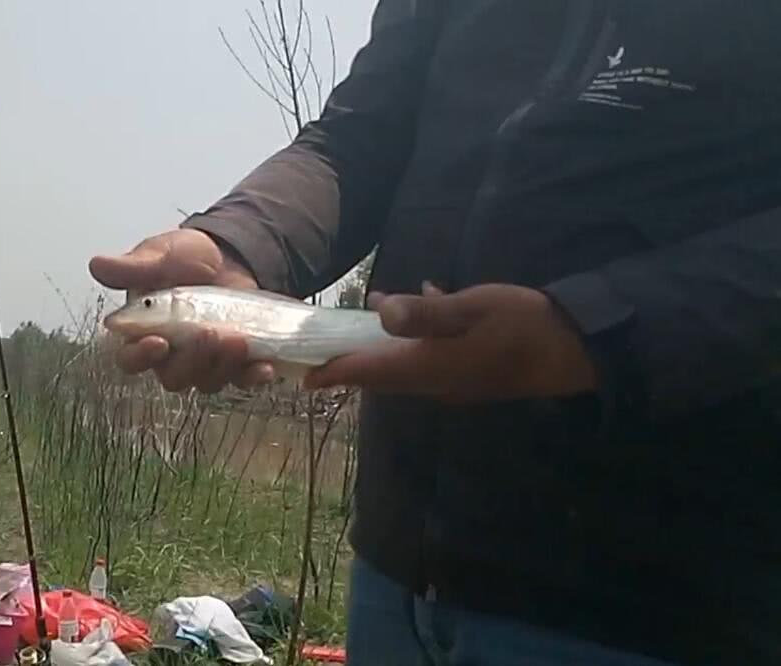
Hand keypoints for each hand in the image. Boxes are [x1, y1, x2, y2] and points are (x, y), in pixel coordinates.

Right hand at [88, 228, 273, 392]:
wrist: (229, 255)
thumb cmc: (184, 257)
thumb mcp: (159, 255)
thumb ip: (133, 267)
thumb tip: (96, 264)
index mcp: (142, 332)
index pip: (130, 359)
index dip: (140, 357)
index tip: (158, 341)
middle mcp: (170, 355)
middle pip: (173, 377)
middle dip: (192, 360)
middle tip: (209, 333)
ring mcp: (204, 361)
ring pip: (207, 382)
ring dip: (223, 366)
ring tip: (238, 339)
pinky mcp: (234, 362)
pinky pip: (241, 380)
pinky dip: (252, 377)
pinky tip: (264, 366)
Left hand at [304, 283, 597, 401]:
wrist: (578, 352)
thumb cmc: (525, 325)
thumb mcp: (474, 307)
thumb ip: (426, 312)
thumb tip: (379, 311)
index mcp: (429, 368)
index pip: (368, 374)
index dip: (333, 373)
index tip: (302, 375)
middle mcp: (434, 384)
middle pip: (379, 377)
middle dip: (348, 365)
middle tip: (317, 352)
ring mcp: (453, 383)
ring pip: (402, 369)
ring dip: (379, 350)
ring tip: (359, 322)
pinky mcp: (469, 375)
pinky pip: (428, 360)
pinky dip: (414, 340)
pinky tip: (422, 302)